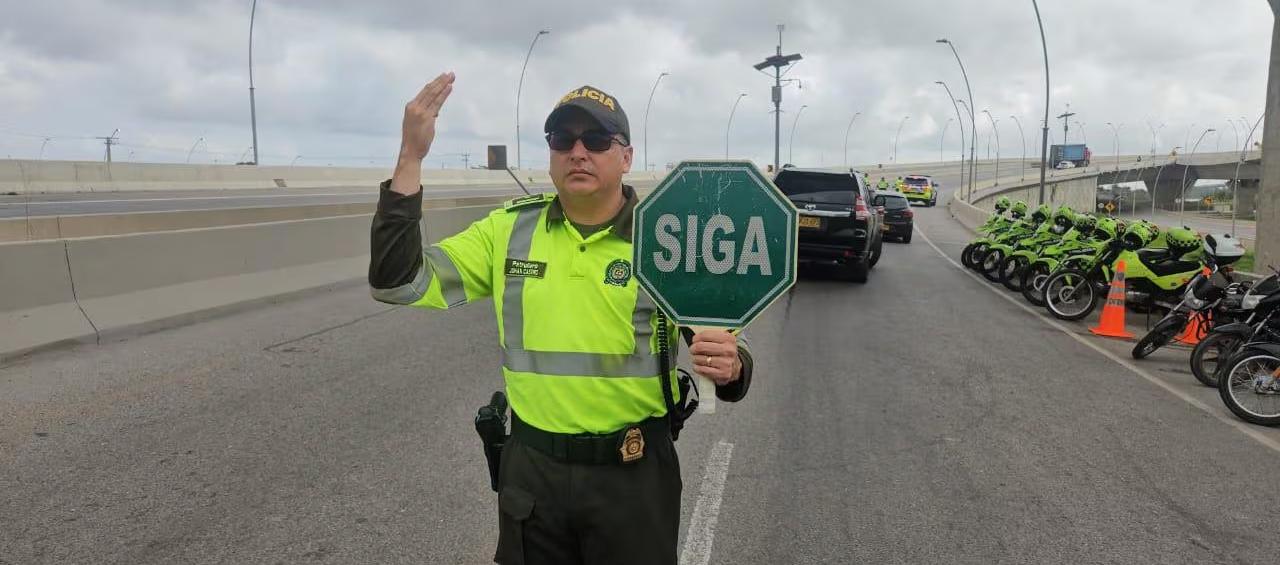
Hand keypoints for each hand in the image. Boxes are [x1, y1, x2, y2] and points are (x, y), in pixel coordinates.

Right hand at [392, 72, 453, 194]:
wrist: (410, 151)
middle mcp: (414, 106)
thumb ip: (426, 115)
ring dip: (444, 84)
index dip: (435, 83)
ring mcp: (420, 111)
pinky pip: (437, 103)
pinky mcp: (427, 117)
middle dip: (441, 80)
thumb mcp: (417, 123)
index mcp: (411, 106)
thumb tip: (435, 111)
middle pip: (430, 89)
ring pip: (433, 94)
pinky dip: (444, 94)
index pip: (424, 91)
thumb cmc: (414, 139)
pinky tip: (449, 88)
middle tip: (450, 73)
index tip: (443, 77)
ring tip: (452, 77)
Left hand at [688, 330, 741, 385]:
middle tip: (693, 350)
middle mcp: (728, 350)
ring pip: (700, 359)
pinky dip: (697, 368)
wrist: (735, 367)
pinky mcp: (722, 373)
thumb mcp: (722, 340)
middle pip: (701, 347)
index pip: (705, 335)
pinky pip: (702, 369)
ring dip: (695, 359)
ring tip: (697, 358)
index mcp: (728, 338)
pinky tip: (699, 366)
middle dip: (693, 348)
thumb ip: (710, 336)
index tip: (694, 340)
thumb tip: (695, 337)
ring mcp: (726, 362)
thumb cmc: (724, 353)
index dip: (696, 338)